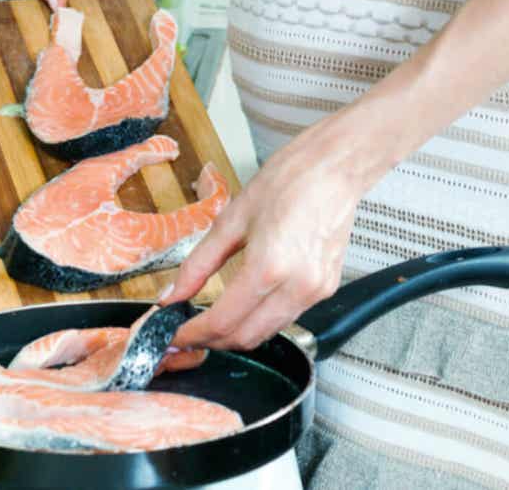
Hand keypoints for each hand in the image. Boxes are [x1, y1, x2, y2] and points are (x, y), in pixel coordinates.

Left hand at [163, 129, 362, 350]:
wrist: (335, 167)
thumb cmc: (288, 181)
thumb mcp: (231, 219)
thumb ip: (198, 263)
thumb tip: (173, 294)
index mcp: (269, 267)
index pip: (222, 321)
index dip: (192, 334)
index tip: (174, 334)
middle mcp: (296, 287)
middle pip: (245, 337)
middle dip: (212, 340)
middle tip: (188, 329)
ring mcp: (315, 291)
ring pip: (267, 333)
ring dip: (237, 333)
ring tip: (213, 318)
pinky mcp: (326, 289)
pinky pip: (287, 317)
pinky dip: (261, 319)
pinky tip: (247, 304)